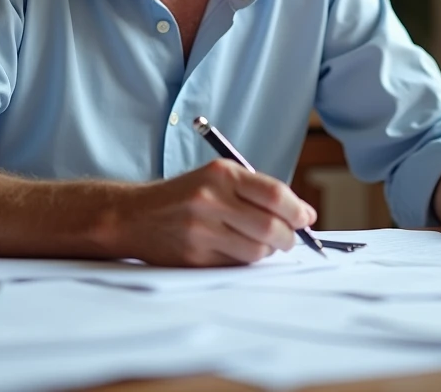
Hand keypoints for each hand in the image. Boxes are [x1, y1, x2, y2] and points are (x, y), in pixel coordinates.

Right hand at [116, 159, 316, 266]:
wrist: (134, 215)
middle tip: (288, 238)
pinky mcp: (194, 257)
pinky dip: (245, 260)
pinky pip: (236, 265)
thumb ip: (258, 191)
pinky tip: (236, 249)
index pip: (274, 194)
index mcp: (221, 174)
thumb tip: (304, 214)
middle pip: (270, 227)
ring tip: (259, 243)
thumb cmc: (184, 196)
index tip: (306, 218)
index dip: (297, 210)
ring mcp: (201, 231)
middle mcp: (210, 200)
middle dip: (288, 237)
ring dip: (267, 251)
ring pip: (257, 251)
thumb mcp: (217, 178)